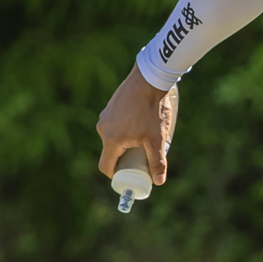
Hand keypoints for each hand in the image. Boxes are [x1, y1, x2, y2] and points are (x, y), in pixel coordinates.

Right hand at [97, 65, 172, 183]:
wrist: (149, 80)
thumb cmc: (151, 110)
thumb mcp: (156, 139)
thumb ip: (157, 161)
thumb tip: (159, 182)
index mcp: (111, 140)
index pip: (106, 166)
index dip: (115, 175)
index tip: (127, 176)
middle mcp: (103, 128)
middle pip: (110, 152)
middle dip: (124, 158)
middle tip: (140, 159)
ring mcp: (105, 116)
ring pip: (113, 137)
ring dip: (125, 143)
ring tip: (143, 140)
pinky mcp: (110, 107)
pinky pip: (115, 124)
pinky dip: (124, 130)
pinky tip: (139, 124)